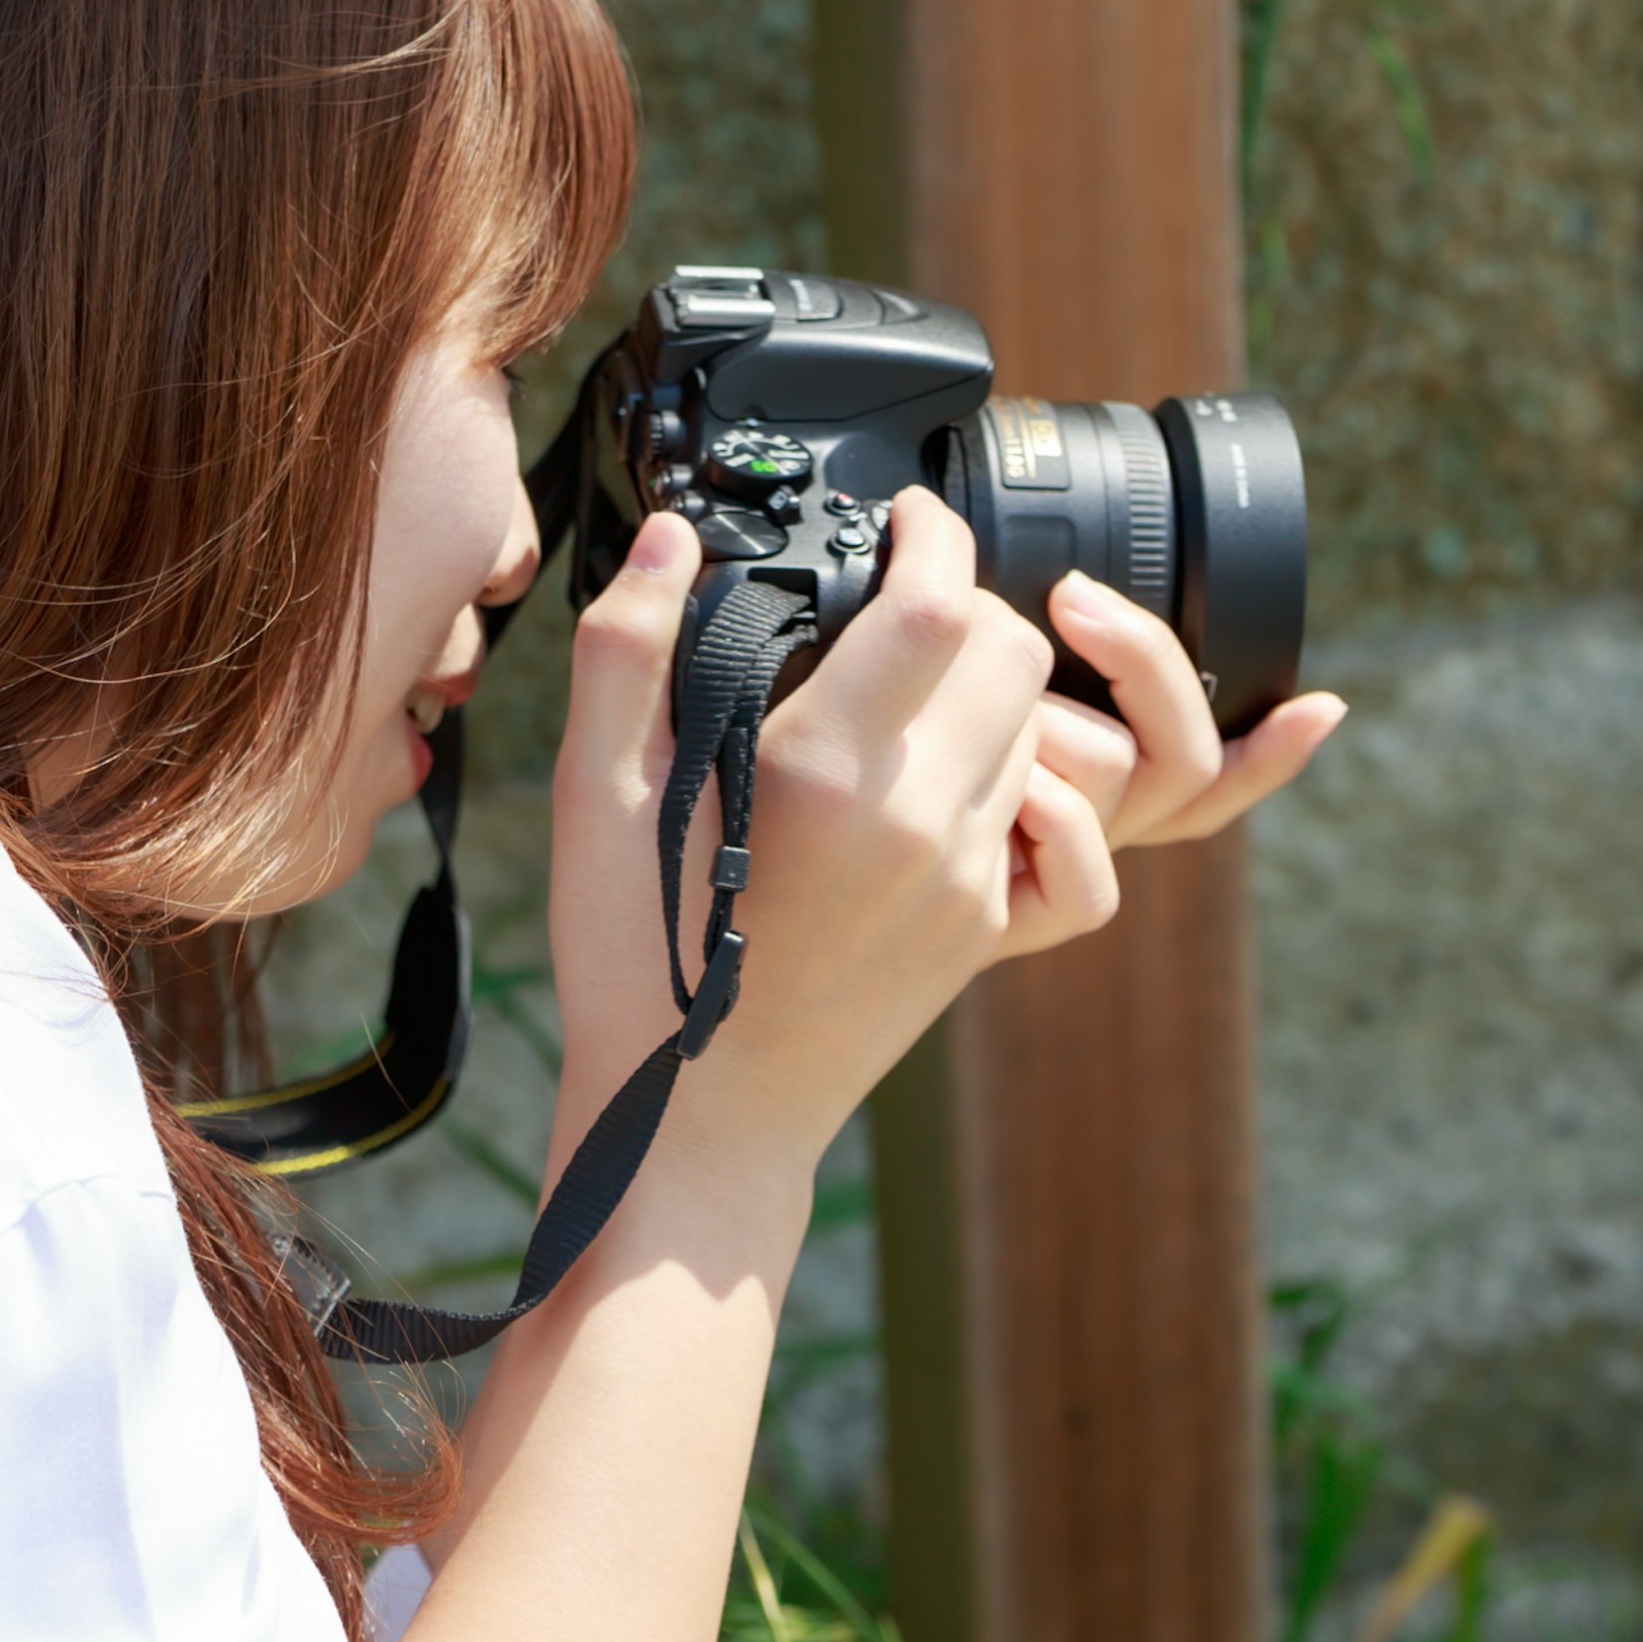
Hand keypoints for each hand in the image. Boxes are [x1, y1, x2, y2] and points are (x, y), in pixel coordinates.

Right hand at [545, 497, 1346, 1170]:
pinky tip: (939, 771)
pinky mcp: (987, 928)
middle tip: (900, 593)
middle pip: (1014, 651)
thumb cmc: (635, 964)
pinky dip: (1007, 766)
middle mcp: (923, 822)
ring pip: (1037, 726)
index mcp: (828, 775)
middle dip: (968, 599)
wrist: (699, 1125)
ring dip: (988, 681)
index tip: (904, 516)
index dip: (934, 534)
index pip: (943, 606)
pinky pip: (1048, 814)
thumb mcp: (594, 798)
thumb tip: (667, 543)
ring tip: (907, 681)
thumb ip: (625, 651)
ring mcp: (969, 881)